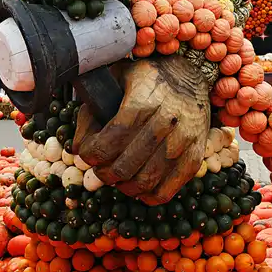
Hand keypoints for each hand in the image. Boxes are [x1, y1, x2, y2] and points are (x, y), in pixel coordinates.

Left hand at [73, 56, 210, 203]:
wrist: (190, 76)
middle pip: (125, 165)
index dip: (92, 152)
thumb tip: (76, 149)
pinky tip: (137, 186)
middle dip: (104, 172)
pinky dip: (146, 196)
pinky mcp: (195, 155)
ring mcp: (184, 140)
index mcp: (145, 97)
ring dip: (123, 185)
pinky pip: (167, 190)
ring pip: (145, 181)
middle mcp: (167, 119)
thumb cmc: (145, 78)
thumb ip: (92, 110)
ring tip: (116, 176)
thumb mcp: (115, 78)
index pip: (112, 138)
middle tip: (100, 167)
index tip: (87, 152)